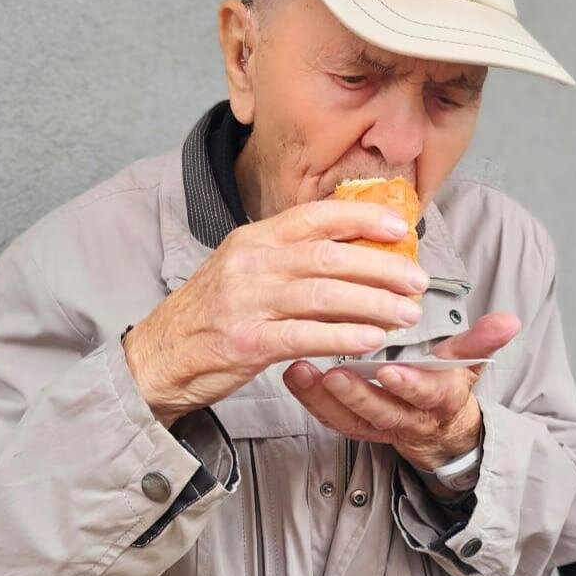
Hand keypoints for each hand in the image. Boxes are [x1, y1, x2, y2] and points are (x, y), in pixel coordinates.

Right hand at [122, 203, 427, 425]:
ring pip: (325, 295)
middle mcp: (251, 264)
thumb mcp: (243, 271)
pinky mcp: (247, 342)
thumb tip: (352, 255)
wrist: (157, 357)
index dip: (363, 220)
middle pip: (330, 257)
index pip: (316, 217)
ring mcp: (248, 302)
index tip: (401, 230)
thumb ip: (289, 260)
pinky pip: (306, 335)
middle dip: (383, 269)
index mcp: (254, 239)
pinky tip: (372, 339)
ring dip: (374, 305)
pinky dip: (344, 336)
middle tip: (418, 282)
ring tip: (406, 314)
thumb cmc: (208, 316)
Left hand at [282, 312, 520, 471]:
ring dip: (324, 398)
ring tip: (303, 371)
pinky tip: (294, 374)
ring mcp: (379, 426)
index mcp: (439, 399)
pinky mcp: (355, 427)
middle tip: (333, 374)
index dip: (410, 385)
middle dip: (358, 394)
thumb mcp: (467, 363)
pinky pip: (331, 418)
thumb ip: (483, 341)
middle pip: (382, 411)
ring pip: (351, 418)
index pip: (426, 394)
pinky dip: (310, 400)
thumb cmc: (444, 384)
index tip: (390, 371)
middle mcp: (408, 417)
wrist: (435, 431)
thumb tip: (510, 321)